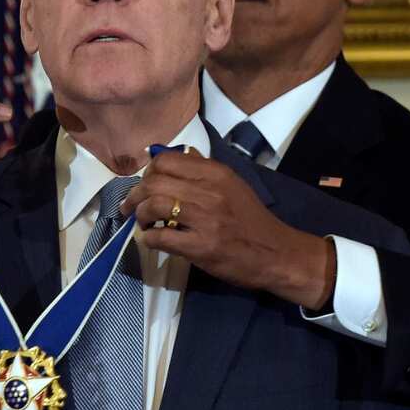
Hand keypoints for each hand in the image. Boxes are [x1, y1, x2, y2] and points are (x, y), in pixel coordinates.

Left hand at [119, 150, 334, 310]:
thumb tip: (173, 156)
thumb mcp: (232, 184)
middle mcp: (209, 191)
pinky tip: (152, 240)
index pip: (165, 160)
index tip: (145, 185)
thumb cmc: (250, 219)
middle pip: (154, 182)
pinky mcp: (201, 247)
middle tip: (132, 207)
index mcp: (215, 173)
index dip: (148, 172)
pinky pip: (161, 238)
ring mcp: (205, 219)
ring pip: (154, 205)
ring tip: (142, 223)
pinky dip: (149, 239)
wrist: (276, 253)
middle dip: (135, 195)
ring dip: (139, 215)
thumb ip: (203, 169)